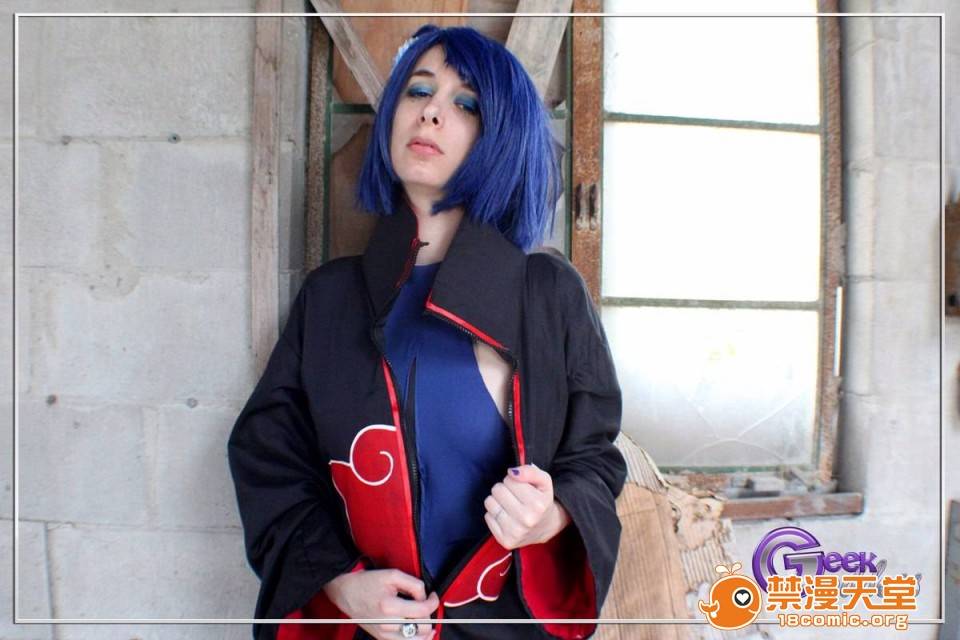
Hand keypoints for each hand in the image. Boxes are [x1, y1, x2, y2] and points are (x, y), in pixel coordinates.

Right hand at [322, 568, 437, 638]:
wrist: (346, 592)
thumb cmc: (366, 583)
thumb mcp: (392, 575)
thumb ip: (413, 585)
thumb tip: (425, 596)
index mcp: (389, 607)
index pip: (423, 611)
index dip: (433, 602)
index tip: (432, 596)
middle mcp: (387, 624)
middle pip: (423, 628)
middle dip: (429, 615)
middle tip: (426, 605)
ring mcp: (384, 634)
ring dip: (425, 631)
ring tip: (427, 621)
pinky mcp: (382, 638)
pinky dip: (415, 638)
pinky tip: (419, 631)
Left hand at [483, 464, 570, 549]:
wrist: (546, 527)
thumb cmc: (542, 501)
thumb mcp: (544, 482)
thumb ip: (530, 471)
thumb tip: (512, 472)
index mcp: (537, 504)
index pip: (509, 479)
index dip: (513, 480)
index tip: (521, 487)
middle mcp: (526, 519)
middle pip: (497, 490)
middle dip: (504, 489)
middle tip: (514, 496)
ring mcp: (515, 532)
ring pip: (489, 502)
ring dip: (497, 500)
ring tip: (509, 505)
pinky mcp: (505, 541)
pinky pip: (487, 516)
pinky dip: (494, 514)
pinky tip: (506, 516)